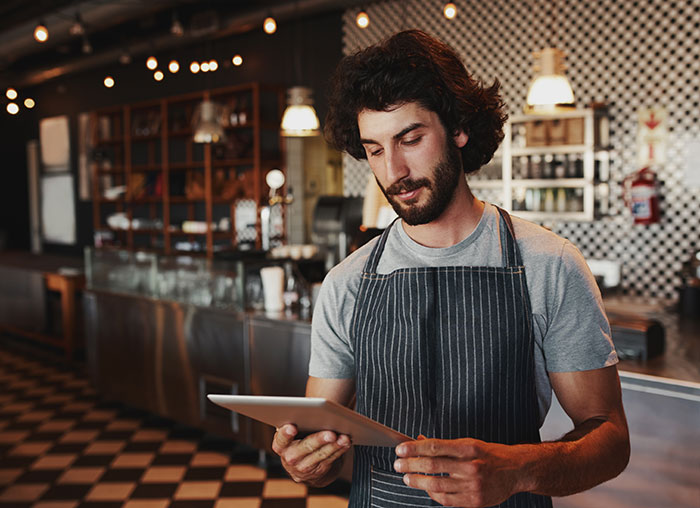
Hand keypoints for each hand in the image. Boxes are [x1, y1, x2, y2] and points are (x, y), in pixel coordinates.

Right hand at [272, 424, 351, 485]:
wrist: (303, 466)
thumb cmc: (298, 439)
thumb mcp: (292, 434)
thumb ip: (296, 423)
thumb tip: (312, 408)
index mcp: (280, 445)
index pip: (281, 439)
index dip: (285, 434)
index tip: (292, 427)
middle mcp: (290, 458)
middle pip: (306, 447)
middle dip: (319, 440)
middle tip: (330, 433)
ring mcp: (304, 467)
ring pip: (321, 454)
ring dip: (334, 446)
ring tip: (344, 437)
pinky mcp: (319, 472)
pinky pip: (331, 459)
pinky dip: (340, 450)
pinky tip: (346, 442)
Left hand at [394, 437, 526, 507]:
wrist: (516, 471)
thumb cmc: (489, 455)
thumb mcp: (468, 443)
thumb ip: (444, 445)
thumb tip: (419, 441)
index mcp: (469, 448)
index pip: (435, 447)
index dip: (414, 449)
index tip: (400, 449)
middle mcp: (471, 467)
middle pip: (433, 466)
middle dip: (411, 465)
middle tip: (398, 464)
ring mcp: (473, 486)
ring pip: (437, 485)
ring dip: (417, 481)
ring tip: (406, 478)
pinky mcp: (474, 501)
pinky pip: (447, 500)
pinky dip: (433, 494)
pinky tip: (426, 489)